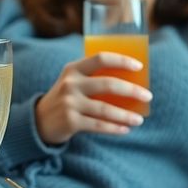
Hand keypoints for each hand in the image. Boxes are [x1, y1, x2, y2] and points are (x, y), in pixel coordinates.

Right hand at [35, 52, 151, 144]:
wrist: (39, 121)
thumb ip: (95, 80)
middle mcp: (70, 84)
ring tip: (139, 119)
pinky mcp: (70, 122)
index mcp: (73, 69)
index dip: (121, 61)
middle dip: (131, 91)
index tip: (139, 67)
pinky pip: (98, 125)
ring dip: (126, 115)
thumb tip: (132, 85)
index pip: (101, 58)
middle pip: (107, 84)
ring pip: (105, 109)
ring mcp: (70, 103)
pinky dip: (114, 128)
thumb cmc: (67, 99)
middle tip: (148, 96)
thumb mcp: (74, 83)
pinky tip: (125, 129)